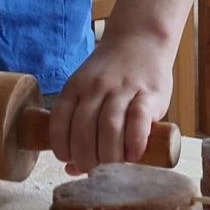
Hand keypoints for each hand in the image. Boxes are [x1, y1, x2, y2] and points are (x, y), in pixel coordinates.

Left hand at [48, 31, 173, 173]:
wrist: (141, 39)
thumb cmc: (111, 74)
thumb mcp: (87, 91)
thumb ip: (79, 126)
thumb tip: (72, 170)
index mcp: (76, 87)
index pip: (60, 121)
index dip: (62, 147)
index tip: (69, 161)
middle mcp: (96, 87)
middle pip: (84, 130)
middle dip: (85, 158)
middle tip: (93, 169)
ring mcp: (123, 89)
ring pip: (110, 127)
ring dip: (108, 155)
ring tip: (111, 167)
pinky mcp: (150, 94)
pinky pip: (139, 119)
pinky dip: (134, 140)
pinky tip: (133, 154)